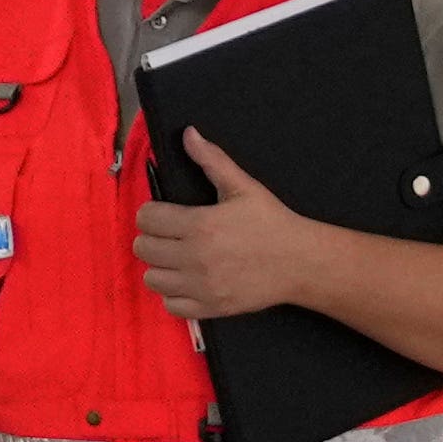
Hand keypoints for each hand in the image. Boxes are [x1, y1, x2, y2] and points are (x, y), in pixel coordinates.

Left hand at [128, 140, 328, 322]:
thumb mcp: (243, 186)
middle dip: (152, 238)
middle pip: (143, 248)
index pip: (146, 219)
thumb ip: (212, 160)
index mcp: (200, 224)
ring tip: (175, 258)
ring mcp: (201, 286)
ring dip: (159, 266)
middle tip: (168, 235)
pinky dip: (173, 294)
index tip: (162, 214)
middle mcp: (195, 257)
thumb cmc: (271, 222)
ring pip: (151, 278)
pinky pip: (170, 305)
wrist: (299, 262)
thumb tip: (188, 134)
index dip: (150, 213)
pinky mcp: (209, 307)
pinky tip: (185, 280)